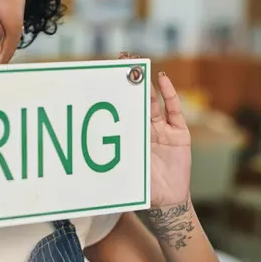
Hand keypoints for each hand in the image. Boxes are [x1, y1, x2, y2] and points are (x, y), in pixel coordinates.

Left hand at [118, 53, 191, 206]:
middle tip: (123, 58)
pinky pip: (174, 111)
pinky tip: (162, 79)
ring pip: (154, 100)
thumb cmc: (141, 190)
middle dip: (131, 78)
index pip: (120, 107)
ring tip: (139, 63)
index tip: (105, 72)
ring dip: (147, 82)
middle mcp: (145, 128)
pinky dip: (170, 94)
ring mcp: (162, 129)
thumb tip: (81, 163)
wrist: (167, 203)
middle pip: (137, 98)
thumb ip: (108, 166)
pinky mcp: (179, 134)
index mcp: (129, 135)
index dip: (114, 90)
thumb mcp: (121, 175)